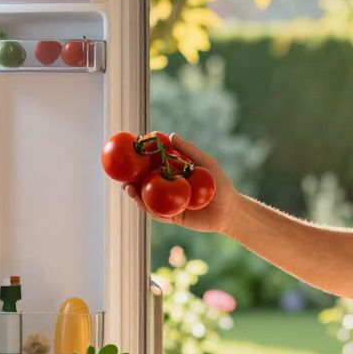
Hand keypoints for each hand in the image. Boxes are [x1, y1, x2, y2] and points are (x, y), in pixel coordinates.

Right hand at [124, 132, 238, 232]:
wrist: (230, 210)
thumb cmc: (220, 184)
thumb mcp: (206, 164)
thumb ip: (189, 151)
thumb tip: (170, 135)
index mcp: (173, 174)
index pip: (153, 167)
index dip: (139, 162)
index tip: (128, 154)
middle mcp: (168, 188)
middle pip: (145, 185)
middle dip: (131, 180)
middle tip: (122, 176)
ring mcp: (169, 203)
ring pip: (147, 200)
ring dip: (135, 195)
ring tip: (128, 189)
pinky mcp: (173, 217)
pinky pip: (157, 214)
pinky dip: (148, 209)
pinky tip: (141, 203)